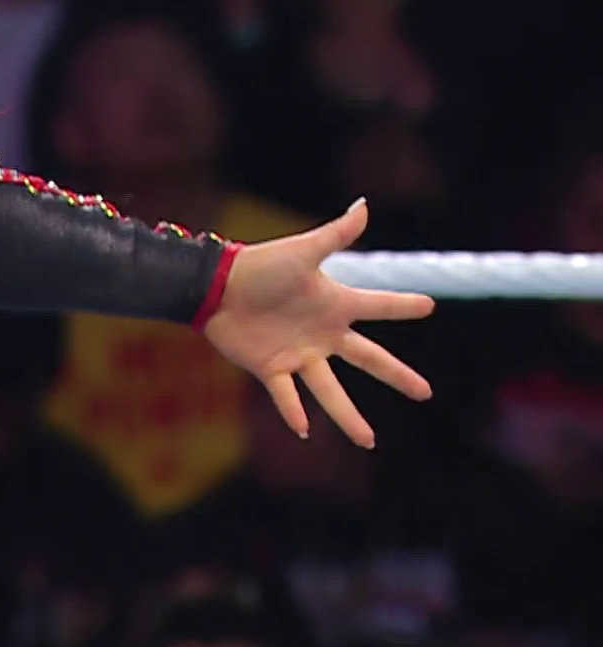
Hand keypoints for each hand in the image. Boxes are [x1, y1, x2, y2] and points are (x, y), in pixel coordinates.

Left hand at [202, 199, 434, 447]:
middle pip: (368, 359)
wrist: (217, 286)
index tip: (429, 305)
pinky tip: (304, 430)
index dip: (403, 305)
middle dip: (397, 376)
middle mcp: (323, 334)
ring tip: (368, 441)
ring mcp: (299, 353)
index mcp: (335, 304)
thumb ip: (336, 235)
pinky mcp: (271, 367)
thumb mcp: (303, 251)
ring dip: (348, 416)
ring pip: (329, 390)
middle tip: (425, 393)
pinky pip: (286, 395)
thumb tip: (365, 205)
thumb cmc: (261, 266)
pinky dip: (293, 411)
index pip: (379, 305)